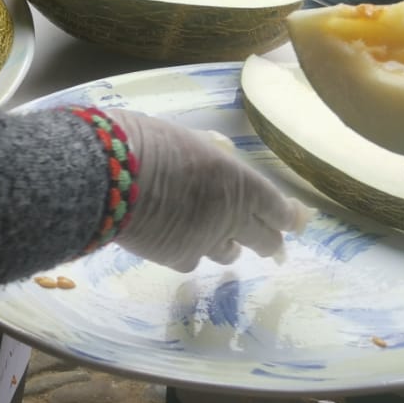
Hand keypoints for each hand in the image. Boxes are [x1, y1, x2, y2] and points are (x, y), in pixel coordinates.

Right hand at [113, 110, 309, 272]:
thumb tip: (220, 166)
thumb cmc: (148, 143)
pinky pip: (194, 261)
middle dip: (270, 241)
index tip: (293, 221)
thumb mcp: (192, 140)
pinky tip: (179, 241)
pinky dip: (191, 252)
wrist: (110, 175)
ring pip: (229, 254)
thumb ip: (214, 160)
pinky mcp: (178, 258)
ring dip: (228, 246)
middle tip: (270, 244)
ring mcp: (206, 241)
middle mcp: (230, 215)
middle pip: (264, 240)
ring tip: (219, 239)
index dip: (287, 216)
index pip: (276, 207)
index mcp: (238, 181)